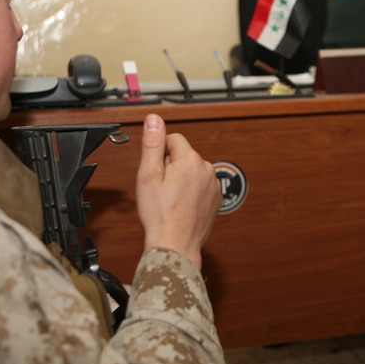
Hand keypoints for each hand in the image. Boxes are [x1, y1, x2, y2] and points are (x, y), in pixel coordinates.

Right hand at [135, 114, 220, 267]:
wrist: (175, 244)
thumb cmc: (160, 215)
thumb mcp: (148, 174)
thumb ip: (153, 143)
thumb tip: (154, 119)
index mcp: (191, 159)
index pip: (172, 139)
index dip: (159, 154)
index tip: (155, 172)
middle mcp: (207, 169)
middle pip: (183, 155)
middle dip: (171, 166)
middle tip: (161, 188)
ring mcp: (214, 186)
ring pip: (192, 171)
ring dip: (181, 179)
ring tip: (171, 199)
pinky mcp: (216, 199)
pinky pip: (201, 186)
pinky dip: (191, 192)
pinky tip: (181, 206)